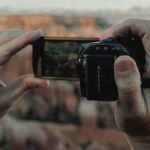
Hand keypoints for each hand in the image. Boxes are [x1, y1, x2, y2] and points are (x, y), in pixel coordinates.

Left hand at [0, 29, 48, 116]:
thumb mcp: (8, 99)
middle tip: (37, 34)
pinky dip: (8, 40)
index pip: (8, 49)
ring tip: (29, 37)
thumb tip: (46, 83)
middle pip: (3, 39)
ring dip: (15, 35)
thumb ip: (26, 86)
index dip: (25, 39)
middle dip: (21, 34)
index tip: (39, 32)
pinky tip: (15, 41)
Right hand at [100, 19, 149, 148]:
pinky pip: (136, 49)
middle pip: (143, 32)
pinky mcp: (145, 69)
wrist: (147, 130)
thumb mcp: (131, 108)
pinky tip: (113, 54)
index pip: (148, 31)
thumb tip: (122, 59)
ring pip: (140, 40)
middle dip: (122, 31)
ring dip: (122, 38)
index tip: (106, 37)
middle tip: (103, 41)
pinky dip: (123, 47)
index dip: (127, 27)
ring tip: (106, 45)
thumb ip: (127, 85)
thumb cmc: (140, 122)